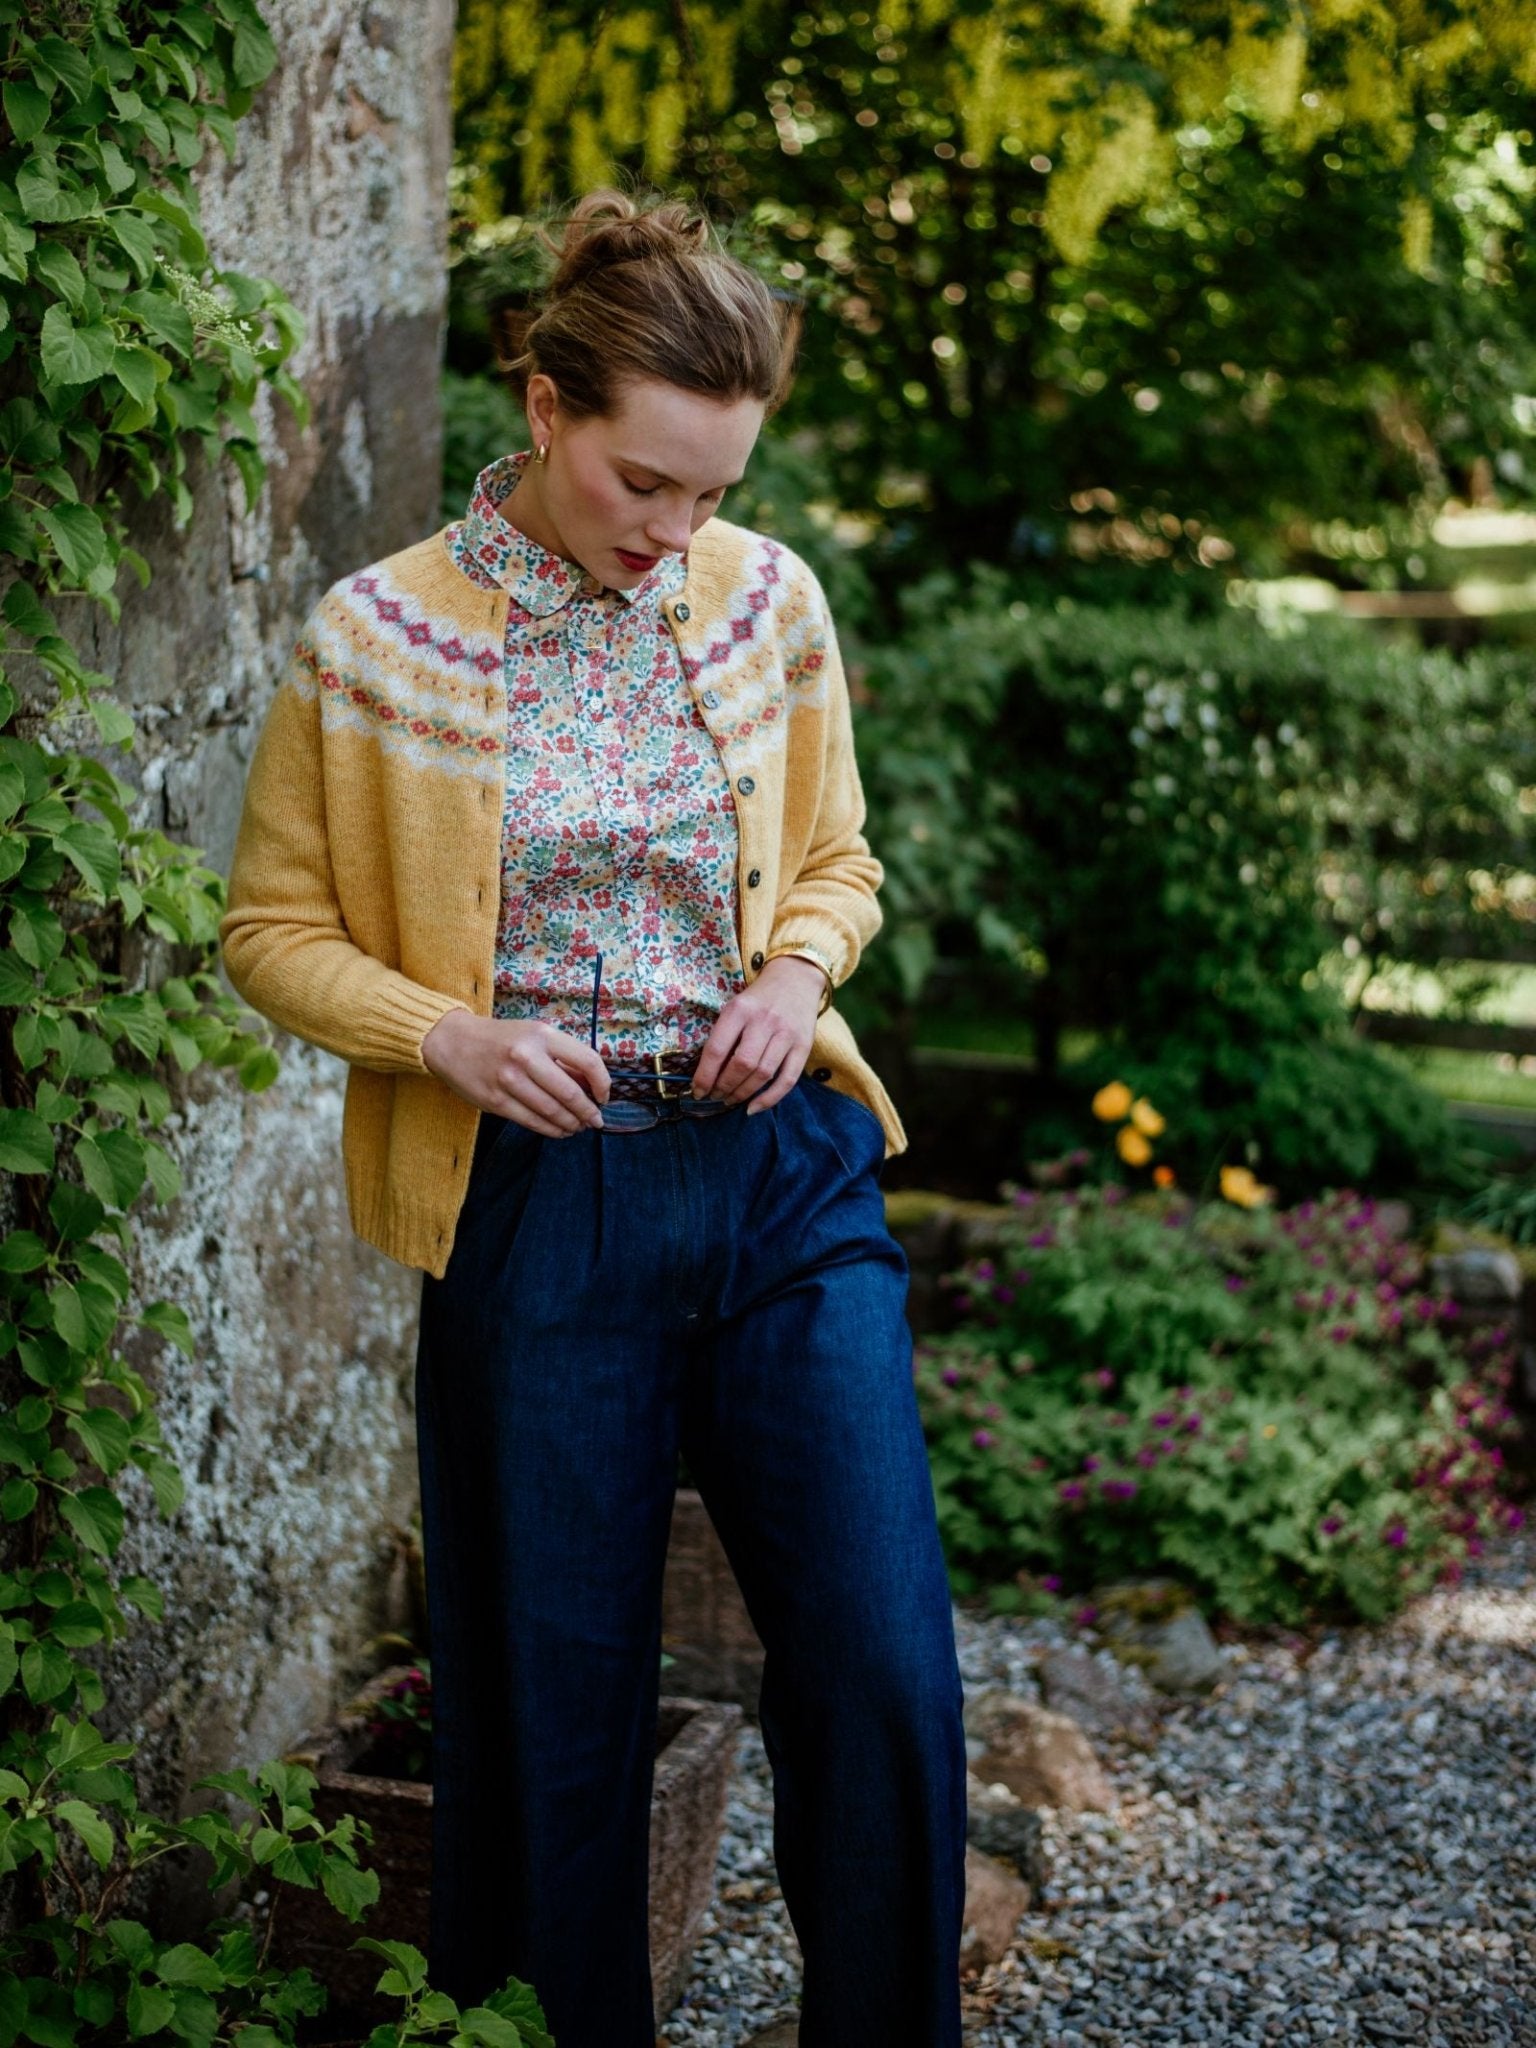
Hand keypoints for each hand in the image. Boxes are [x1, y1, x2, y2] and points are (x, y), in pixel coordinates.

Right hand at [420, 1010, 608, 1136]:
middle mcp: (526, 1056)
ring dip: (571, 1124)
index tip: (604, 1096)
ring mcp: (508, 1080)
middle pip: (570, 1093)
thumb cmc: (501, 1039)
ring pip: (551, 1111)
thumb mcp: (534, 1034)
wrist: (452, 1041)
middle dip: (588, 1112)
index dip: (602, 1083)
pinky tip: (559, 1131)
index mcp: (541, 1035)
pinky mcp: (495, 1101)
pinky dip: (551, 1129)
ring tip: (578, 1127)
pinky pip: (531, 1121)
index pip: (587, 1060)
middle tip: (596, 1121)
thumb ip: (562, 1056)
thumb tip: (592, 1086)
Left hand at [692, 956, 826, 1113]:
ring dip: (743, 1094)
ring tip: (730, 1100)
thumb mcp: (735, 1006)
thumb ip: (723, 1035)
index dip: (704, 1076)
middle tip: (715, 1096)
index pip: (717, 1049)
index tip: (697, 1091)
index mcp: (740, 1010)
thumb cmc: (758, 998)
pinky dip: (770, 1099)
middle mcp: (764, 1021)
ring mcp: (786, 1035)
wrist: (796, 978)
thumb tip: (706, 1074)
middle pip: (741, 1065)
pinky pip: (787, 1080)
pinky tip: (754, 1107)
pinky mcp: (804, 1047)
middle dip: (724, 1087)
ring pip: (763, 1074)